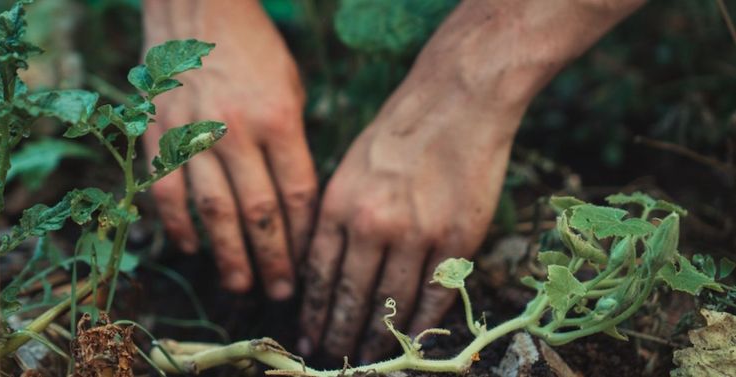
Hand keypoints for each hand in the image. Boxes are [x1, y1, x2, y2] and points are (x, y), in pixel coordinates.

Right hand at [142, 0, 316, 299]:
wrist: (196, 7)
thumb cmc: (253, 49)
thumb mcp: (290, 87)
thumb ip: (292, 143)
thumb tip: (295, 201)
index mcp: (279, 119)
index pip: (297, 194)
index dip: (303, 237)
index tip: (309, 265)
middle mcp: (236, 131)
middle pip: (258, 213)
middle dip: (272, 260)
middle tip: (280, 294)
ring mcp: (193, 134)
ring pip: (213, 211)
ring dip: (227, 255)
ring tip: (240, 285)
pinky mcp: (159, 134)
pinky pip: (167, 191)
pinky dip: (178, 225)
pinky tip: (191, 249)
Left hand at [298, 78, 519, 359]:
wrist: (456, 100)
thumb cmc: (398, 130)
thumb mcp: (348, 167)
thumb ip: (335, 217)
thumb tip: (320, 269)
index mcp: (338, 204)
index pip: (319, 275)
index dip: (313, 313)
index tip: (307, 337)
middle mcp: (372, 224)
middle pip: (351, 297)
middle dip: (339, 334)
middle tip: (332, 358)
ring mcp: (417, 234)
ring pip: (392, 304)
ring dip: (378, 338)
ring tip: (367, 358)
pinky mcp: (457, 239)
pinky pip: (435, 295)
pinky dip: (422, 324)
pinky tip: (411, 341)